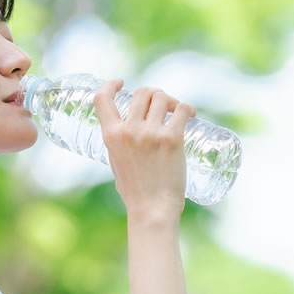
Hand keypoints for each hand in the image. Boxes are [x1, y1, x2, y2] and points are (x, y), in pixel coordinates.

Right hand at [93, 79, 196, 221]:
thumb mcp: (116, 164)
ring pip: (163, 97)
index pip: (102, 99)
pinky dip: (188, 109)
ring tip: (178, 112)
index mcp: (111, 136)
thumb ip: (119, 146)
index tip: (121, 83)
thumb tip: (127, 139)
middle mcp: (129, 130)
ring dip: (172, 101)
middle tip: (164, 106)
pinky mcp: (172, 139)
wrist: (152, 210)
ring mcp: (151, 133)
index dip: (110, 85)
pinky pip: (183, 109)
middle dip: (154, 95)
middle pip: (142, 93)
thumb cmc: (136, 193)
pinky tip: (191, 116)